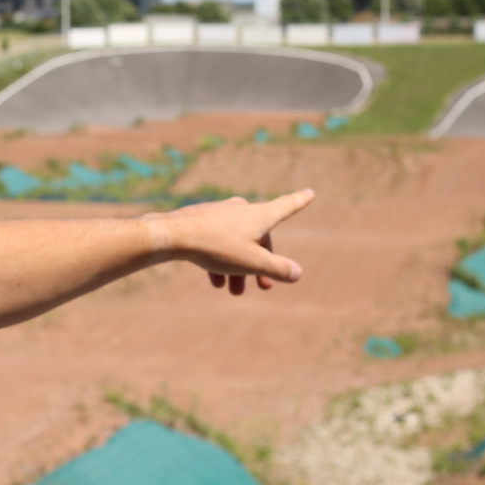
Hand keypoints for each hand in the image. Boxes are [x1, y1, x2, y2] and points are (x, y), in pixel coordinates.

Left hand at [148, 189, 314, 294]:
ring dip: (238, 268)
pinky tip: (215, 281)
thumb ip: (277, 268)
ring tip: (232, 291)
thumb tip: (297, 273)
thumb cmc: (216, 246)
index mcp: (259, 215)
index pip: (286, 207)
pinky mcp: (202, 220)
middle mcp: (242, 209)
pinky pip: (218, 241)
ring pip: (237, 243)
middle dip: (261, 264)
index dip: (300, 201)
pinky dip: (220, 260)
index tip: (310, 192)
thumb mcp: (252, 262)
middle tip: (262, 287)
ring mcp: (221, 213)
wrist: (173, 236)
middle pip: (259, 238)